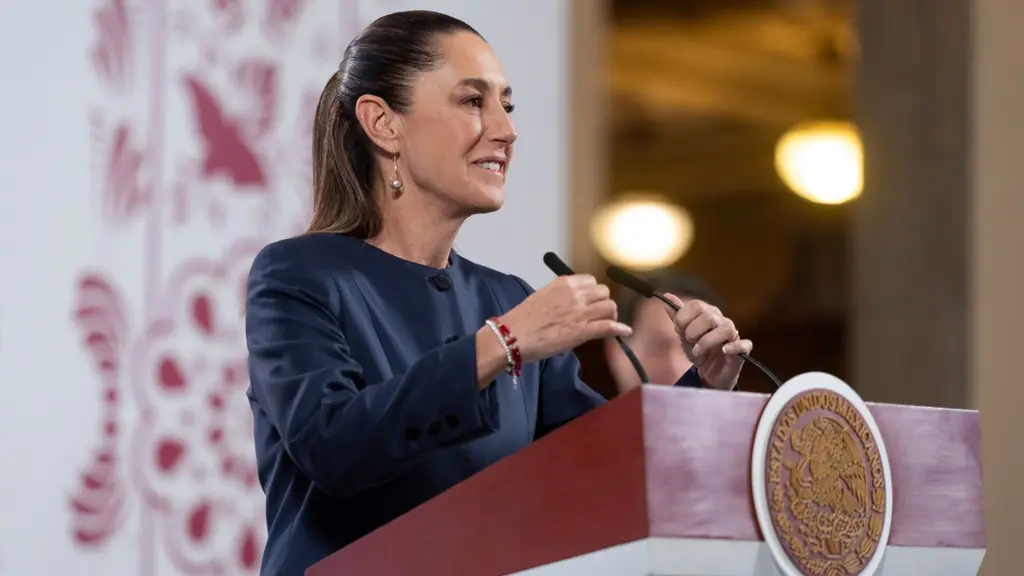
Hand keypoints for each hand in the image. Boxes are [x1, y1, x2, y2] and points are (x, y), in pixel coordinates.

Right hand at [500, 275, 631, 362]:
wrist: (513, 336)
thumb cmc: (522, 319)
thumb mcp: (541, 296)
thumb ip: (559, 295)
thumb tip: (570, 300)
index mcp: (563, 283)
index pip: (591, 281)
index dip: (593, 292)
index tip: (591, 301)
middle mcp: (575, 294)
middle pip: (604, 292)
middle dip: (603, 302)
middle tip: (599, 312)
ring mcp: (580, 313)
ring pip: (610, 307)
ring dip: (611, 314)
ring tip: (608, 322)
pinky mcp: (582, 331)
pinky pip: (609, 326)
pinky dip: (620, 329)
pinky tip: (624, 332)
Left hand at [663, 294, 751, 389]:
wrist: (709, 372)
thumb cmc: (698, 350)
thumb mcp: (683, 334)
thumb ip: (676, 315)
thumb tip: (667, 296)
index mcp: (707, 313)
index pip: (696, 305)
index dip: (683, 318)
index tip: (678, 330)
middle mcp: (721, 320)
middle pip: (708, 316)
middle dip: (693, 331)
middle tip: (689, 341)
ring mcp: (733, 334)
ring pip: (725, 329)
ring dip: (707, 341)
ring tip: (697, 351)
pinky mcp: (742, 350)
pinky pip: (744, 344)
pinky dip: (733, 347)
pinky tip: (723, 350)